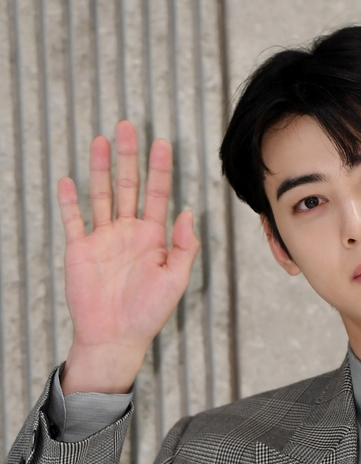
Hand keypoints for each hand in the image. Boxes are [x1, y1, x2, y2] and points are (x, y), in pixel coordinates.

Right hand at [57, 120, 199, 392]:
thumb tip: (188, 212)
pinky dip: (70, 200)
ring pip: (101, 195)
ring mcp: (103, 238)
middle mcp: (128, 232)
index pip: (158, 195)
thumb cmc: (149, 314)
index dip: (160, 170)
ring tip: (102, 140)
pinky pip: (73, 219)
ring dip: (101, 168)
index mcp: (153, 238)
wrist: (116, 337)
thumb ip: (183, 247)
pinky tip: (68, 179)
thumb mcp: (175, 280)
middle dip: (129, 157)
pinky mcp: (80, 249)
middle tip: (129, 126)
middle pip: (128, 186)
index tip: (162, 143)